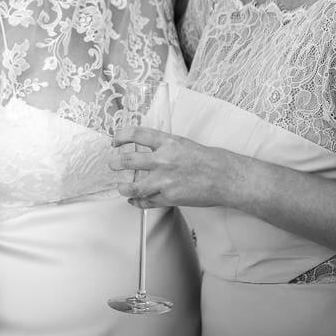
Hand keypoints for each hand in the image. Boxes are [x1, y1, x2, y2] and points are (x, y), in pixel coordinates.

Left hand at [109, 126, 236, 209]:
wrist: (224, 177)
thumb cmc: (207, 160)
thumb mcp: (182, 144)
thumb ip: (163, 146)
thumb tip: (146, 150)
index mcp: (167, 142)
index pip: (136, 134)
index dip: (121, 136)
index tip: (115, 140)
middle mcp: (163, 160)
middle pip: (128, 160)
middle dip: (116, 163)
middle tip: (112, 164)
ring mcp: (165, 180)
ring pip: (133, 186)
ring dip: (123, 187)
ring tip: (120, 186)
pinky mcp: (169, 197)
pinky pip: (147, 201)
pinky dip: (138, 201)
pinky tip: (135, 199)